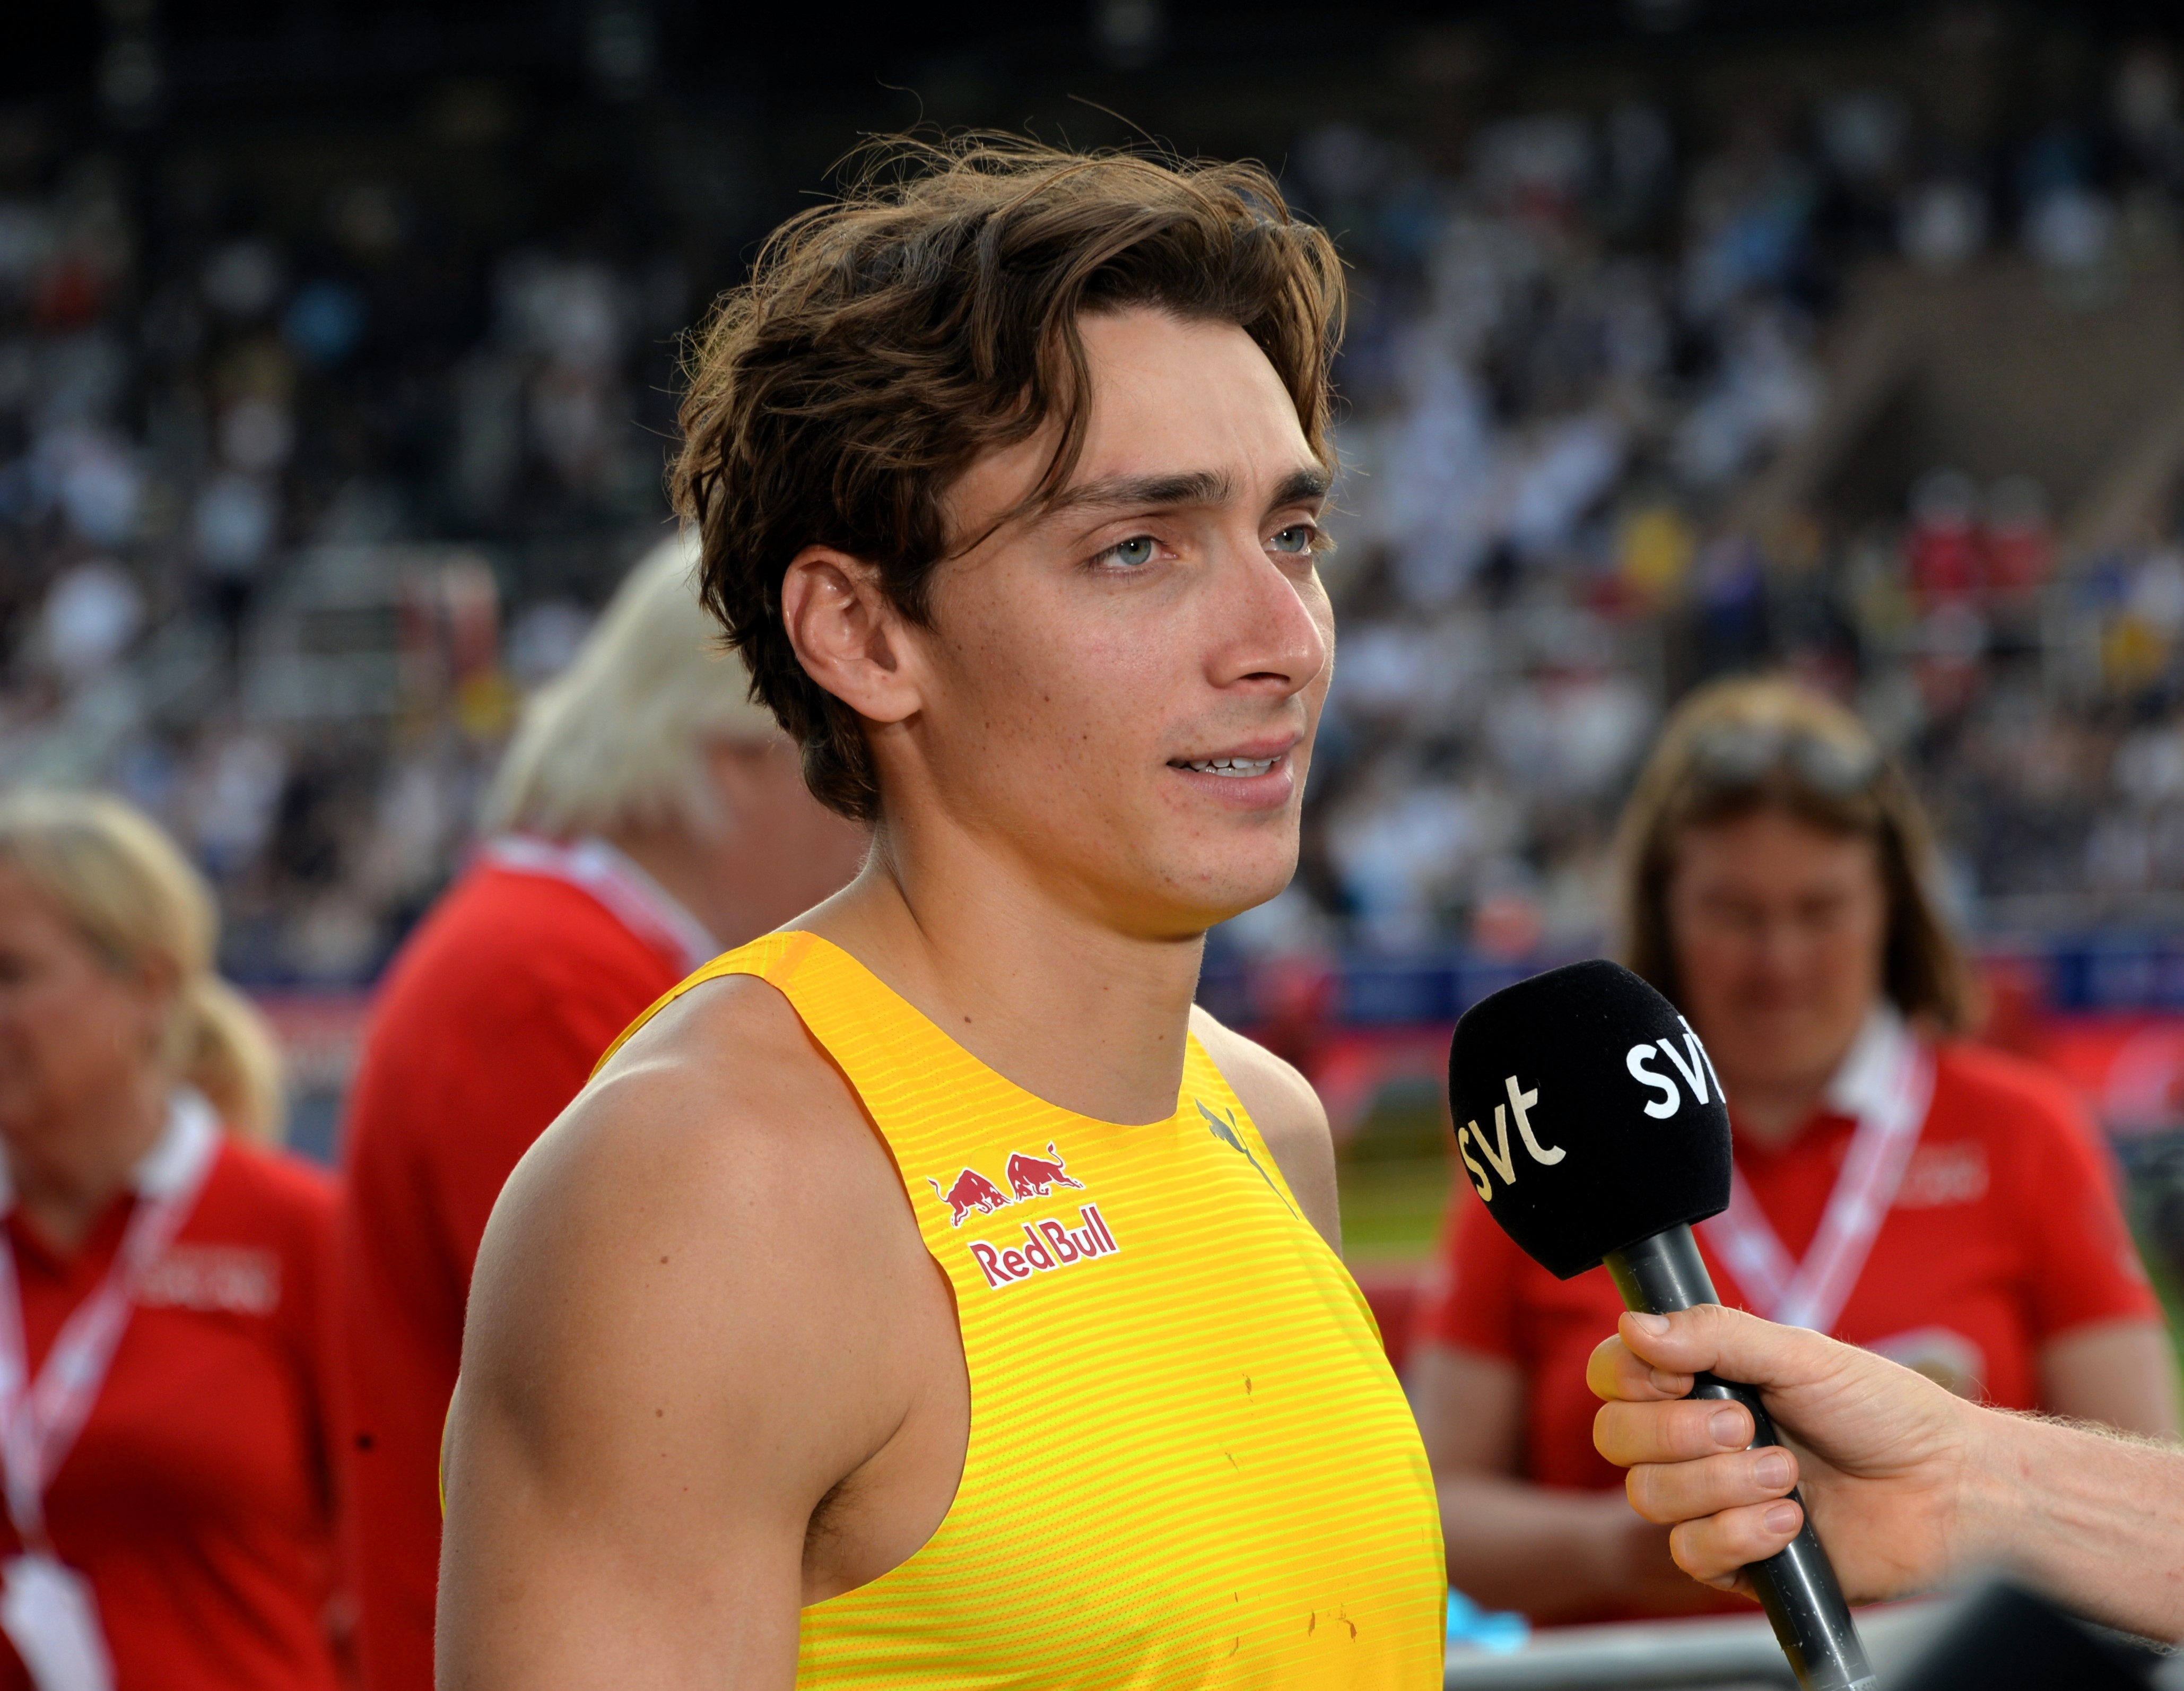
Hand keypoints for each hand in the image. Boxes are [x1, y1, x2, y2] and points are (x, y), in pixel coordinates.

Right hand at [1586, 1305, 1980, 1603]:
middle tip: (1751, 1427)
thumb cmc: (1885, 1414)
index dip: (1633, 1377)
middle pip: (1617, 1438)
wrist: (1948, 1490)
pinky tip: (1792, 1523)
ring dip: (1722, 1485)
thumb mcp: (1800, 1355)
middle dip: (1681, 1433)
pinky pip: (1690, 1552)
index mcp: (1701, 1382)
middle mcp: (1694, 1440)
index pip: (1613, 1375)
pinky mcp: (1733, 1557)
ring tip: (1789, 1476)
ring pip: (1649, 1496)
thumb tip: (1635, 1326)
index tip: (1683, 1376)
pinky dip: (1740, 1535)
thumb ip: (1715, 1336)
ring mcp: (1709, 1500)